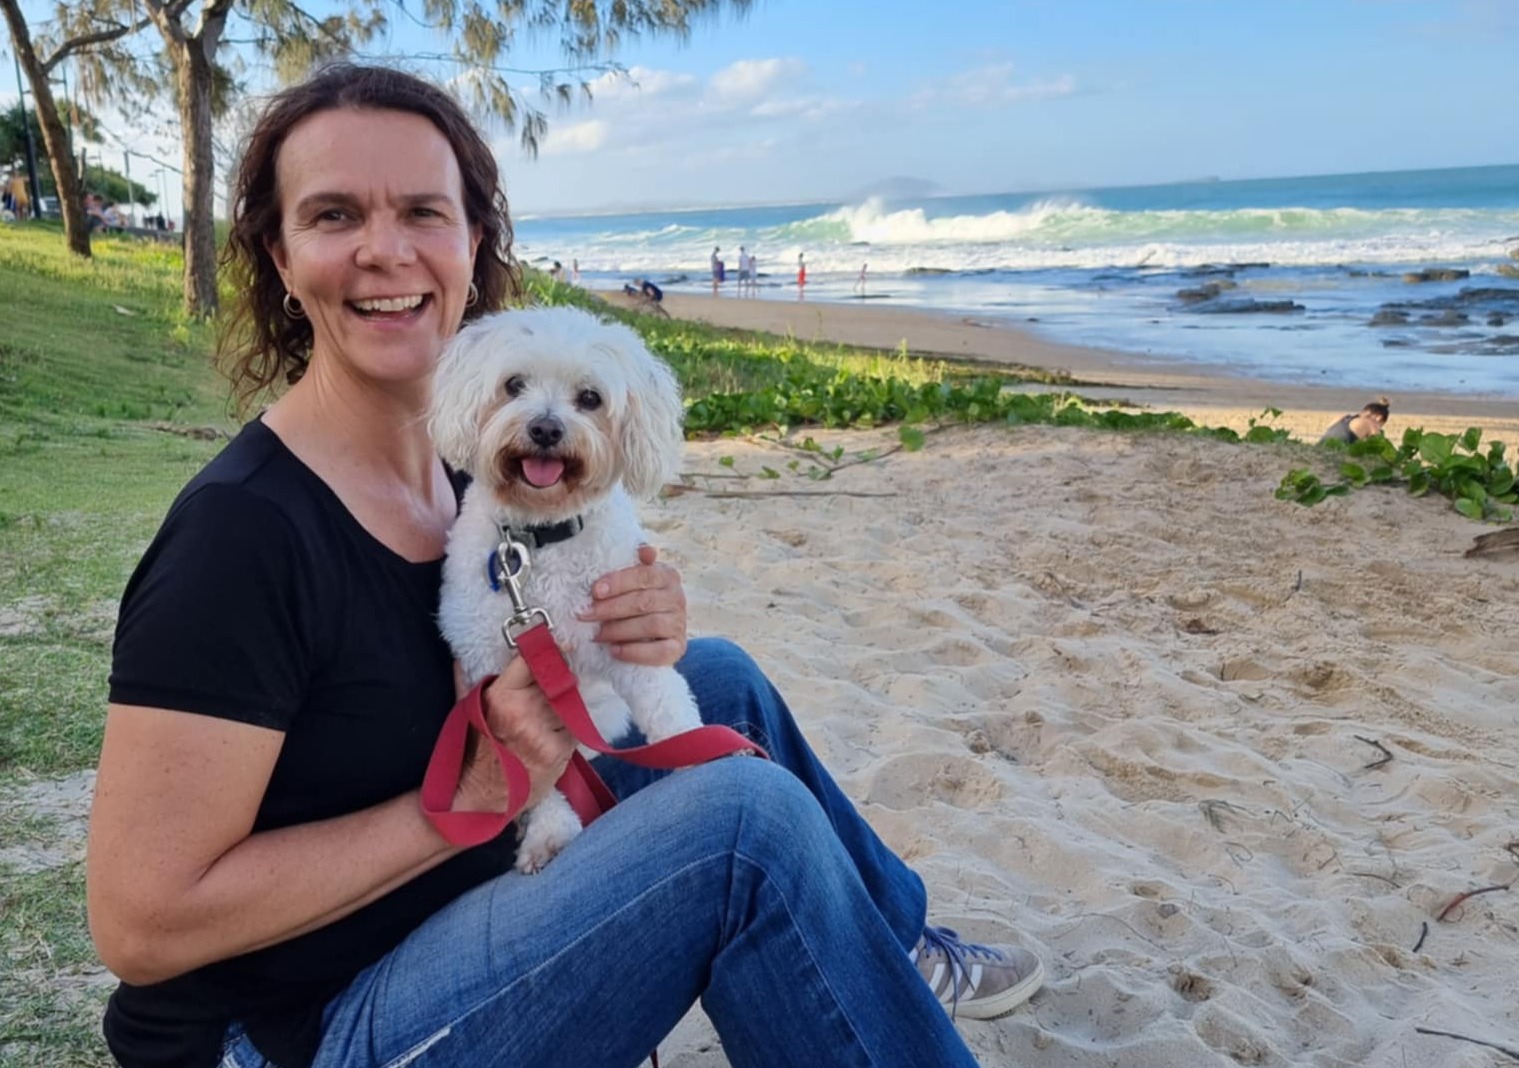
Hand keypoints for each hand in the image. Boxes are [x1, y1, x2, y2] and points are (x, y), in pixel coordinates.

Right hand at [454, 656, 574, 812]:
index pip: (532, 661)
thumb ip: (466, 682)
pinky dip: (568, 734)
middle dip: (559, 685)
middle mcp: (522, 710)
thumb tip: (458, 658)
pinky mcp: (557, 751)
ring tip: (544, 726)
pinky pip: (574, 730)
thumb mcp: (466, 713)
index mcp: (500, 695)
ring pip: (569, 705)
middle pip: (557, 681)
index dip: (551, 651)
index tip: (565, 645)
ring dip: (564, 711)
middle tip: (553, 695)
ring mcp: (541, 731)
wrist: (479, 798)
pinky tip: (551, 743)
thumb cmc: (473, 754)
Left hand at [578, 545, 687, 666]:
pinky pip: (659, 652)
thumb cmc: (638, 601)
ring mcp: (679, 624)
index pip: (644, 574)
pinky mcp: (678, 648)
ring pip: (650, 625)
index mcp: (667, 575)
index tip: (595, 591)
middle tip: (586, 614)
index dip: (618, 582)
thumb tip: (644, 550)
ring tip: (597, 634)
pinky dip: (634, 652)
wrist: (657, 634)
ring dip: (619, 630)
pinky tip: (614, 651)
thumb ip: (634, 566)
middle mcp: (677, 598)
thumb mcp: (635, 581)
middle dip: (611, 608)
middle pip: (644, 601)